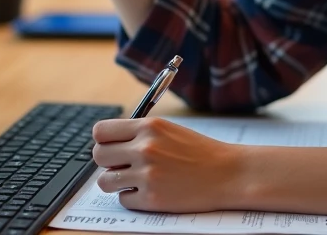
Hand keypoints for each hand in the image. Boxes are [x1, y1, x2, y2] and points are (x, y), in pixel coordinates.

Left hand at [91, 118, 241, 211]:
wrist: (228, 173)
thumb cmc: (200, 152)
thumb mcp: (169, 130)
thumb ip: (140, 134)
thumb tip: (110, 144)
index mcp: (149, 127)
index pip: (101, 131)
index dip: (104, 140)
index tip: (111, 146)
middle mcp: (145, 148)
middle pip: (98, 155)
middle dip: (108, 162)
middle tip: (123, 165)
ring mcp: (147, 174)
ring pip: (105, 181)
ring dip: (116, 182)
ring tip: (134, 180)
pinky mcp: (152, 199)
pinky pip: (123, 199)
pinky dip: (133, 197)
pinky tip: (150, 191)